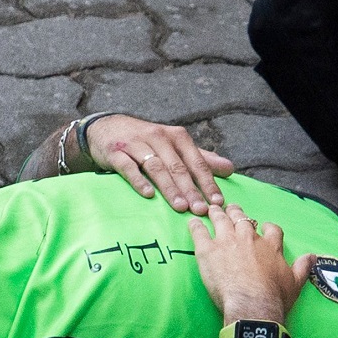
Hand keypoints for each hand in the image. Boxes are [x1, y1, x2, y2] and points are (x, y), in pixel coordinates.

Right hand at [87, 115, 233, 213]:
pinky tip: (148, 195)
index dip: (208, 182)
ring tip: (180, 207)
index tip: (218, 201)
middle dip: (191, 189)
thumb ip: (202, 158)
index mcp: (177, 137)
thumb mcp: (175, 145)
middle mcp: (159, 137)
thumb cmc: (148, 141)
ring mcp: (137, 144)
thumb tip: (230, 168)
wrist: (107, 127)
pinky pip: (129, 167)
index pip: (196, 161)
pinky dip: (138, 181)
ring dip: (169, 188)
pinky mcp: (116, 152)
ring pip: (156, 167)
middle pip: (178, 167)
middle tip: (200, 210)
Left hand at [189, 202, 314, 320]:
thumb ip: (303, 266)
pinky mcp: (208, 250)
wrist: (252, 304)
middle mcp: (249, 238)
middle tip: (232, 209)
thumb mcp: (295, 282)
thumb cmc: (275, 296)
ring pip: (222, 220)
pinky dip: (196, 226)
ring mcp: (227, 242)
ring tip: (213, 209)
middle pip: (243, 219)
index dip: (266, 227)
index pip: (271, 229)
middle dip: (238, 213)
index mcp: (270, 245)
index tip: (263, 227)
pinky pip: (200, 232)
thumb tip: (312, 256)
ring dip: (217, 213)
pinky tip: (193, 222)